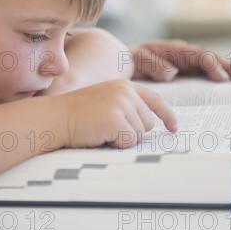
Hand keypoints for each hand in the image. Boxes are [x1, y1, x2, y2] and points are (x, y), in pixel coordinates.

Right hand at [56, 79, 176, 148]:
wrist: (56, 116)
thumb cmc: (78, 113)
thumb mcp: (105, 100)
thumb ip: (126, 105)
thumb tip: (149, 124)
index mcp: (125, 85)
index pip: (155, 100)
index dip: (167, 115)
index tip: (174, 127)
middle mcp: (126, 92)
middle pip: (149, 124)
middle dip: (132, 132)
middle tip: (108, 128)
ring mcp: (122, 104)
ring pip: (139, 135)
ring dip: (122, 139)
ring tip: (102, 129)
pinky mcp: (116, 119)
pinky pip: (128, 142)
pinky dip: (116, 144)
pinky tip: (100, 135)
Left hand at [130, 39, 230, 81]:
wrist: (123, 64)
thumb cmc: (131, 61)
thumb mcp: (138, 60)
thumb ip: (152, 65)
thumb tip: (172, 73)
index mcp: (174, 50)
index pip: (198, 56)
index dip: (212, 66)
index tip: (222, 78)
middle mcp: (183, 54)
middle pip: (210, 58)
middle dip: (229, 67)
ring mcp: (186, 63)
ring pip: (211, 65)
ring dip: (228, 71)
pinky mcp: (185, 71)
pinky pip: (204, 74)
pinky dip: (217, 77)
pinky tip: (229, 86)